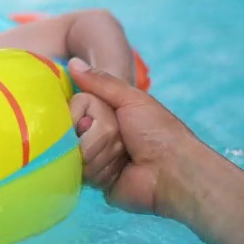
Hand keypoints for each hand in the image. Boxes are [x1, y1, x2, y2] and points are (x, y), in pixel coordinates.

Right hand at [68, 57, 201, 214]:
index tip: (93, 117)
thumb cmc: (157, 131)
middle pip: (71, 131)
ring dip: (100, 154)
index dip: (79, 113)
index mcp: (105, 113)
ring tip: (123, 158)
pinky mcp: (94, 181)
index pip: (72, 107)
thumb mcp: (131, 99)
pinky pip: (79, 173)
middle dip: (95, 135)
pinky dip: (99, 170)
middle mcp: (96, 134)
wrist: (171, 173)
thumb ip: (100, 82)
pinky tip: (116, 172)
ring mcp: (94, 157)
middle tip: (120, 139)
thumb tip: (72, 62)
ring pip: (75, 153)